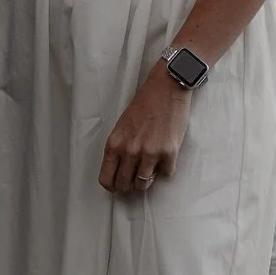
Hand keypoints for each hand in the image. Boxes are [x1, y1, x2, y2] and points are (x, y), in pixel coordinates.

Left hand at [98, 62, 192, 194]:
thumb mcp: (122, 125)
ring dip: (146, 180)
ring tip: (150, 169)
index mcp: (115, 143)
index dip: (112, 185)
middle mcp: (130, 151)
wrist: (166, 88)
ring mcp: (150, 153)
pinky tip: (164, 158)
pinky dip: (165, 169)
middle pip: (124, 184)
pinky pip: (165, 174)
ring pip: (144, 184)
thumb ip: (120, 148)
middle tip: (134, 180)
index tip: (118, 185)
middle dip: (129, 186)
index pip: (106, 179)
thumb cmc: (144, 103)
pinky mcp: (169, 153)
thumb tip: (122, 169)